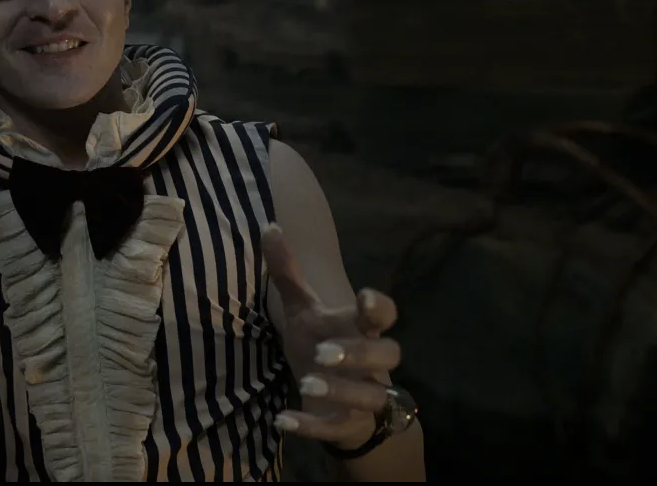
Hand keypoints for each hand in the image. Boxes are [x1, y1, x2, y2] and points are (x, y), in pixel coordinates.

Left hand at [263, 224, 401, 450]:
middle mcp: (371, 363)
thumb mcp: (303, 310)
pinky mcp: (348, 426)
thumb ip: (288, 272)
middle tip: (324, 353)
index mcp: (361, 329)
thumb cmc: (322, 346)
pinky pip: (336, 430)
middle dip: (359, 353)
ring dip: (339, 391)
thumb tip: (269, 226)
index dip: (379, 307)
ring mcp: (365, 398)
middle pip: (388, 355)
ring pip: (369, 397)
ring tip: (306, 384)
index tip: (364, 298)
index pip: (385, 315)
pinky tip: (282, 419)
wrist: (339, 404)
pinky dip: (311, 426)